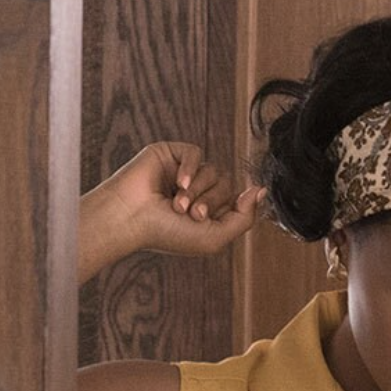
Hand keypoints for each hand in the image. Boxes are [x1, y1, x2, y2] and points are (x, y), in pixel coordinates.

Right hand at [79, 141, 262, 278]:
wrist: (129, 219)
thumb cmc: (166, 233)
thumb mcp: (215, 237)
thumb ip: (244, 217)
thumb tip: (261, 191)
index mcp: (209, 211)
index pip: (239, 201)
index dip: (230, 209)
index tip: (209, 218)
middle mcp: (199, 191)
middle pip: (228, 185)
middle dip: (211, 201)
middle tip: (191, 214)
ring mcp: (184, 173)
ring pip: (214, 170)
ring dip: (198, 190)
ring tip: (177, 205)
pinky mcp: (170, 155)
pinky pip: (196, 153)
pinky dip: (190, 169)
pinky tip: (178, 184)